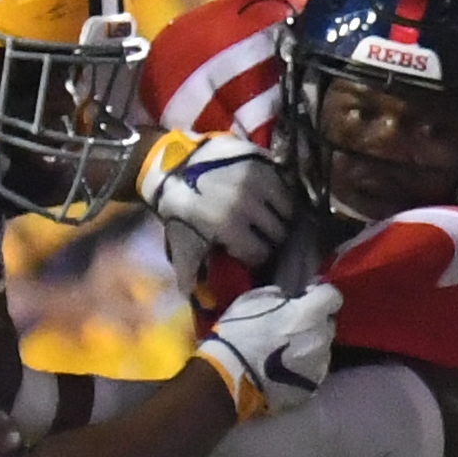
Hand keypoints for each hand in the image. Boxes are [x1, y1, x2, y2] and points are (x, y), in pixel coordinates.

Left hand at [136, 129, 298, 275]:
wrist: (171, 161)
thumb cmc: (177, 205)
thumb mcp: (179, 238)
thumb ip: (187, 268)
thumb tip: (190, 295)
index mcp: (228, 226)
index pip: (260, 253)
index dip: (255, 255)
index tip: (249, 252)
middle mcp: (247, 204)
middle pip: (278, 233)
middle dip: (270, 238)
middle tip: (261, 235)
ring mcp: (257, 181)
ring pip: (287, 211)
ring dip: (279, 217)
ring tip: (267, 217)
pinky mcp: (263, 163)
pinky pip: (286, 188)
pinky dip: (281, 197)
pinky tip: (270, 199)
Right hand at [193, 281, 342, 422]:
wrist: (230, 376)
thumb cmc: (237, 333)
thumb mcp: (251, 301)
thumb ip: (277, 296)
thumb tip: (289, 299)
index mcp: (309, 314)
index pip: (332, 296)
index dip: (321, 295)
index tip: (309, 297)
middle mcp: (322, 339)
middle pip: (327, 325)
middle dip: (314, 323)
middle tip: (292, 327)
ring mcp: (320, 365)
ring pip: (322, 349)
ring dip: (310, 347)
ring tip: (286, 353)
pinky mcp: (313, 385)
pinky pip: (313, 371)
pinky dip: (304, 368)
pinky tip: (285, 370)